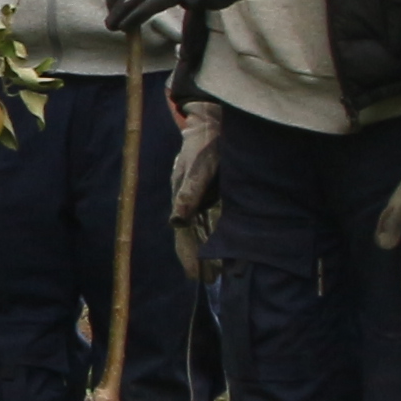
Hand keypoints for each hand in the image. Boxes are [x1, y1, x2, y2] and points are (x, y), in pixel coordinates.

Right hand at [167, 100, 223, 278]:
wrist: (216, 121)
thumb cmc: (208, 142)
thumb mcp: (199, 165)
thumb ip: (190, 190)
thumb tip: (177, 219)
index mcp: (181, 195)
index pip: (183, 232)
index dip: (188, 255)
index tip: (194, 276)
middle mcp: (189, 199)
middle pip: (191, 235)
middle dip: (198, 258)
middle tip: (209, 280)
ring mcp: (200, 196)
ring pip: (202, 229)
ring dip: (208, 250)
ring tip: (217, 271)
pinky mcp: (212, 192)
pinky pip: (212, 219)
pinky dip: (216, 234)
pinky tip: (224, 246)